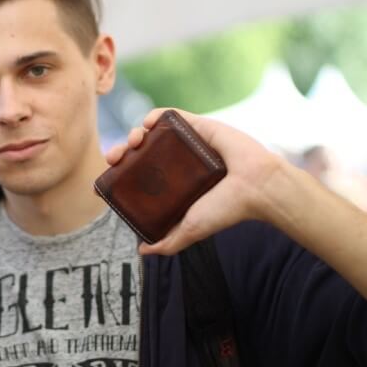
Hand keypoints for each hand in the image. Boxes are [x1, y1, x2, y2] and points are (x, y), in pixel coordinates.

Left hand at [107, 108, 283, 255]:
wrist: (257, 188)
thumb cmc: (226, 210)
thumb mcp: (190, 230)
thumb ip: (168, 243)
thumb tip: (142, 250)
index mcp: (174, 183)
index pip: (139, 172)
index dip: (120, 169)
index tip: (109, 170)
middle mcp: (178, 162)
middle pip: (140, 151)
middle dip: (122, 150)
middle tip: (115, 156)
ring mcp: (187, 143)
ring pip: (152, 132)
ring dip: (135, 132)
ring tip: (133, 141)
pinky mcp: (199, 126)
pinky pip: (172, 116)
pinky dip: (155, 116)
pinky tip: (146, 124)